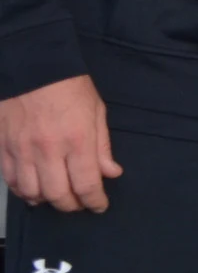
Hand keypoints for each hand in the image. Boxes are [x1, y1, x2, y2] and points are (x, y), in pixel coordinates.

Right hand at [0, 75, 120, 211]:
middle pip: (58, 195)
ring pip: (32, 192)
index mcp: (77, 140)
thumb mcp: (97, 112)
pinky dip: (23, 191)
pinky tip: (33, 190)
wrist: (33, 67)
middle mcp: (48, 150)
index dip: (95, 201)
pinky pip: (11, 180)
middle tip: (80, 203)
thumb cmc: (71, 87)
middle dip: (72, 205)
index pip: (86, 184)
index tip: (99, 206)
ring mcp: (22, 150)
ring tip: (57, 197)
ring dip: (46, 201)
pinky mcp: (3, 148)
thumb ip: (102, 146)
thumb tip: (111, 173)